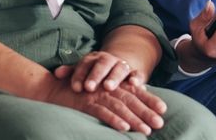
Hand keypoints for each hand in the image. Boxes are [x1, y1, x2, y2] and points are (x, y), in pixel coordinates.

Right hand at [45, 74, 166, 134]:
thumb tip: (131, 111)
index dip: (149, 99)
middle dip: (147, 111)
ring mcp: (96, 95)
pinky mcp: (85, 103)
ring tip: (146, 130)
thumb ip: (113, 98)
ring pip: (119, 107)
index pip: (134, 91)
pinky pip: (101, 112)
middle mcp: (106, 88)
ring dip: (134, 119)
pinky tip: (124, 128)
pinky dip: (113, 120)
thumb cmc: (76, 91)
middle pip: (131, 100)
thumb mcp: (97, 93)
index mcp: (111, 85)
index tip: (164, 109)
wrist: (51, 87)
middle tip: (160, 122)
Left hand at [53, 51, 143, 92]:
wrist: (117, 64)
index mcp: (92, 59)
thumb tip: (56, 73)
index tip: (76, 88)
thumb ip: (70, 72)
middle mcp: (107, 60)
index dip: (79, 76)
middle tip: (89, 87)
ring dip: (114, 77)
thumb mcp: (82, 70)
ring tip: (108, 87)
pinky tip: (134, 85)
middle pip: (102, 65)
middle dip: (95, 76)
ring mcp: (122, 65)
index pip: (84, 64)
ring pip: (119, 69)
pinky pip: (137, 74)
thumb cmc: (94, 72)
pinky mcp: (134, 72)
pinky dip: (136, 78)